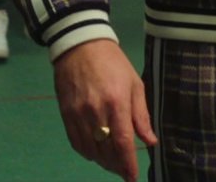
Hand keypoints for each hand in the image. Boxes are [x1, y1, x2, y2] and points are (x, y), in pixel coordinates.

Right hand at [54, 38, 156, 181]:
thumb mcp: (135, 84)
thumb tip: (150, 141)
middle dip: (117, 165)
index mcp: (117, 102)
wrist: (80, 46)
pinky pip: (76, 142)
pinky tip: (96, 153)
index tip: (132, 177)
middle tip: (125, 169)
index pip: (123, 142)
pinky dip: (87, 152)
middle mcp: (95, 112)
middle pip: (105, 151)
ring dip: (102, 162)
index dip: (128, 164)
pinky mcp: (65, 114)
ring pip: (90, 150)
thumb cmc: (114, 63)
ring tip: (113, 163)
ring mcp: (77, 114)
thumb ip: (141, 115)